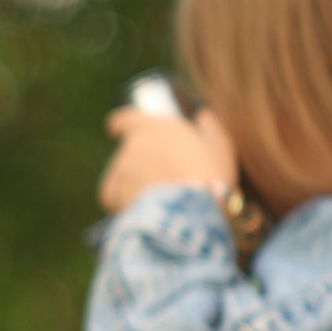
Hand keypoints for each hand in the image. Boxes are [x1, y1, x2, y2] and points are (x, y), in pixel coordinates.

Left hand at [99, 99, 238, 216]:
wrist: (191, 215)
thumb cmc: (209, 177)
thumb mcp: (219, 148)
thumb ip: (209, 128)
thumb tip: (202, 115)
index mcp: (153, 128)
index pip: (124, 119)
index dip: (121, 125)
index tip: (117, 129)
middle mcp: (131, 145)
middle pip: (129, 152)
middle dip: (141, 164)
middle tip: (163, 179)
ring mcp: (120, 170)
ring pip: (123, 175)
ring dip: (135, 184)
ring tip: (161, 200)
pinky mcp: (112, 194)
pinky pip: (113, 197)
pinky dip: (123, 202)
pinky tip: (145, 211)